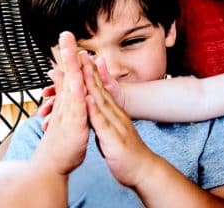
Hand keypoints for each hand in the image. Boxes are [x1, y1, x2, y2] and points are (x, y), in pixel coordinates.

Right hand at [32, 32, 89, 174]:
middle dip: (67, 54)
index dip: (68, 55)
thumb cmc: (61, 138)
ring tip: (71, 52)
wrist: (53, 164)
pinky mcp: (74, 125)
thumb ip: (63, 92)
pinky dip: (77, 96)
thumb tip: (57, 73)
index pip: (69, 73)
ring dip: (71, 70)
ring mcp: (69, 113)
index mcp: (69, 99)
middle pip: (68, 74)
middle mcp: (67, 103)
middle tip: (65, 34)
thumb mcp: (66, 111)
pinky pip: (77, 108)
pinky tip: (77, 84)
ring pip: (71, 88)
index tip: (66, 35)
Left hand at [83, 57, 158, 187]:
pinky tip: (87, 98)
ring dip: (91, 84)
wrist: (144, 170)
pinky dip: (94, 109)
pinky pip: (102, 122)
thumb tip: (96, 111)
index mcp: (114, 114)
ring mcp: (116, 125)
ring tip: (81, 68)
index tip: (82, 59)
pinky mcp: (114, 138)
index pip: (101, 90)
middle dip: (90, 72)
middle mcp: (116, 115)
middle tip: (80, 54)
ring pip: (101, 101)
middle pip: (101, 90)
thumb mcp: (114, 131)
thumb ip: (105, 119)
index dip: (92, 74)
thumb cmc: (128, 153)